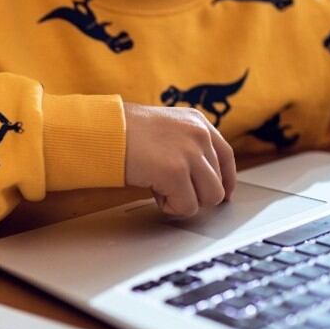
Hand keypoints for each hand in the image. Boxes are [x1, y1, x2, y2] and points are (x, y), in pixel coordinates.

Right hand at [124, 102, 235, 217]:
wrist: (103, 131)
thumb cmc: (124, 133)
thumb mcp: (165, 129)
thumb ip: (186, 146)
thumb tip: (200, 177)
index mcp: (198, 122)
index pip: (226, 156)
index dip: (226, 180)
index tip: (222, 194)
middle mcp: (199, 135)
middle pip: (218, 183)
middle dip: (196, 193)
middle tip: (170, 189)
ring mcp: (189, 153)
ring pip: (209, 198)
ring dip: (185, 201)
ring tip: (161, 189)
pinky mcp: (176, 172)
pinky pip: (187, 206)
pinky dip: (170, 206)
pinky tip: (154, 192)